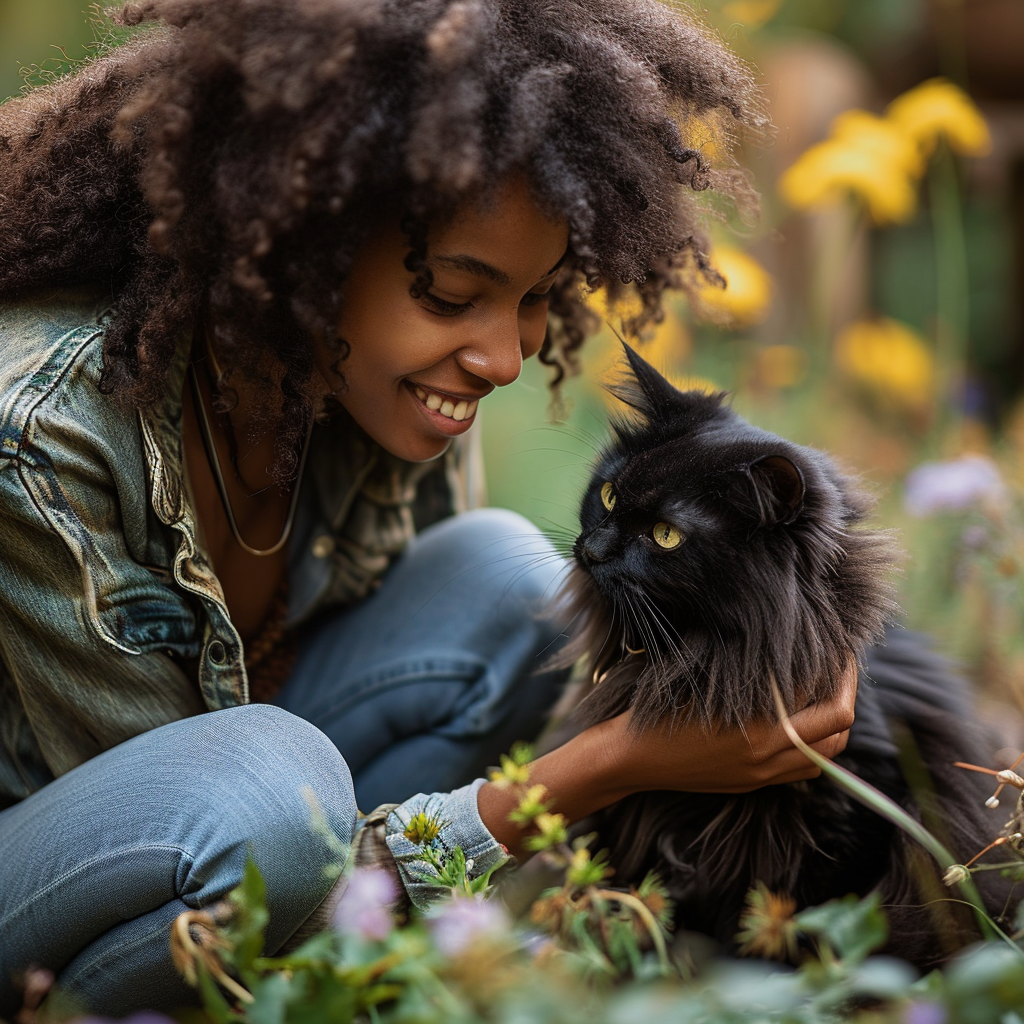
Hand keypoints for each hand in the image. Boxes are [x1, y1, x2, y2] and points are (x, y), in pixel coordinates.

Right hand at [478, 660, 856, 854]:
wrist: (630, 758)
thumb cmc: (660, 711)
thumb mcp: (706, 683)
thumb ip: (752, 677)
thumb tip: (791, 651)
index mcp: (761, 734)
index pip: (833, 709)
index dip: (846, 678)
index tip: (843, 651)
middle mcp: (768, 760)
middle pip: (839, 734)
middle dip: (846, 697)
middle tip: (840, 667)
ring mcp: (761, 776)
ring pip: (826, 755)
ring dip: (833, 724)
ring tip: (824, 691)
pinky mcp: (751, 782)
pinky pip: (801, 768)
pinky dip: (812, 744)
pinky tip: (798, 719)